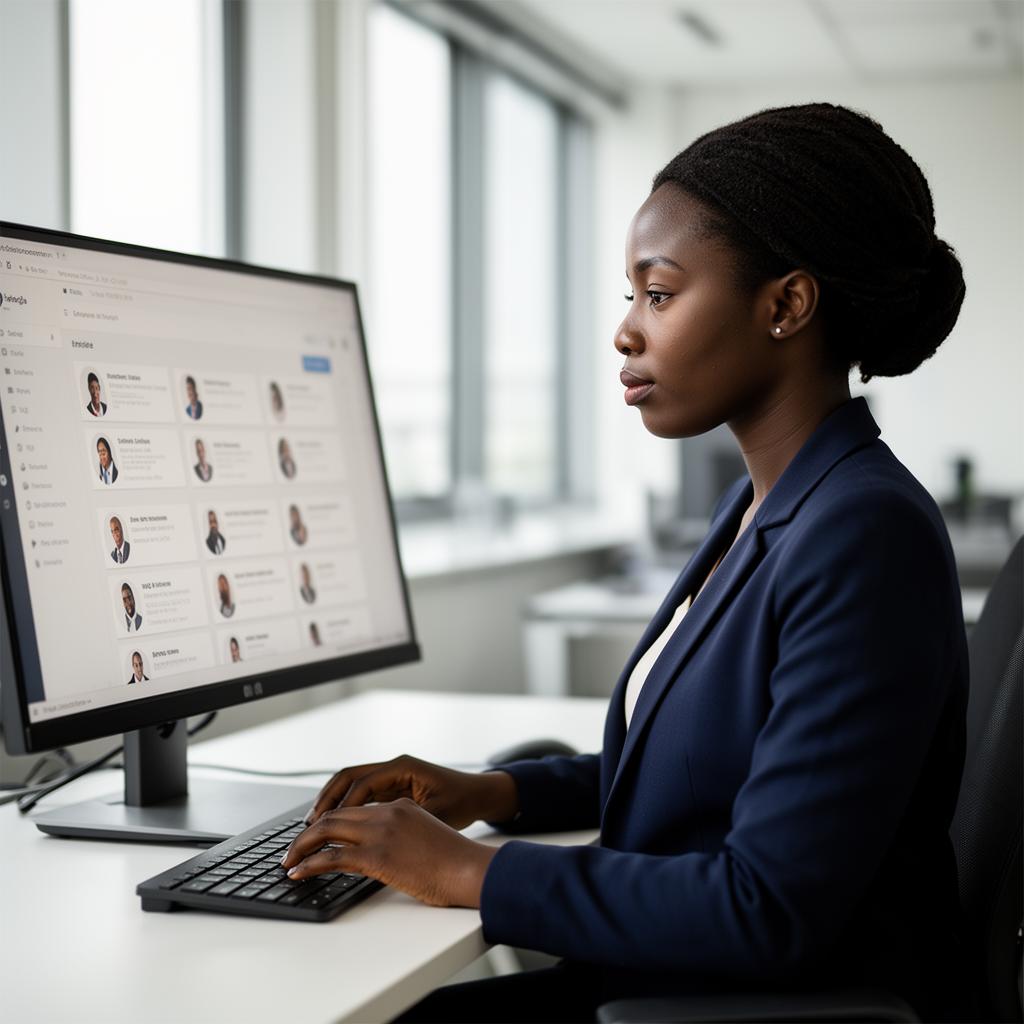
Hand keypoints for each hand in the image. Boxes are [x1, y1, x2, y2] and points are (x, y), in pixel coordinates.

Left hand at [280, 798, 498, 906]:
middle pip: (335, 814)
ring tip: (289, 862)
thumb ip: (400, 837)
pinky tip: (299, 873)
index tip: (314, 836)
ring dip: (302, 847)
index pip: (353, 807)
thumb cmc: (455, 862)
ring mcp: (381, 831)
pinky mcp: (377, 855)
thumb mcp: (424, 838)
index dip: (328, 820)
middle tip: (292, 850)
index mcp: (400, 805)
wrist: (471, 870)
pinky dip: (309, 864)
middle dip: (308, 833)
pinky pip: (332, 856)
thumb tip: (378, 857)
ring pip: (327, 830)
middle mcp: (388, 812)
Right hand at [305, 754, 518, 830]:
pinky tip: (335, 825)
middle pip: (348, 777)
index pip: (361, 784)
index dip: (340, 806)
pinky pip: (361, 793)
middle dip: (327, 799)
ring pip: (352, 784)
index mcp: (402, 767)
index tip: (323, 827)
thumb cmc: (462, 803)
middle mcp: (393, 766)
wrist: (479, 795)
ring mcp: (391, 775)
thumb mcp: (434, 815)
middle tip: (309, 824)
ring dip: (333, 802)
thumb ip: (403, 821)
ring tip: (314, 825)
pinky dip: (346, 806)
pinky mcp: (392, 786)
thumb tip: (372, 837)